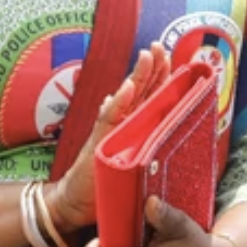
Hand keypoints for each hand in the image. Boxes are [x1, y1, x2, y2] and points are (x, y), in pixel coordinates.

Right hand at [43, 43, 168, 234]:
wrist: (75, 201)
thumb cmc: (104, 178)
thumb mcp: (128, 152)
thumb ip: (134, 127)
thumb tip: (135, 98)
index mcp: (131, 122)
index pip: (149, 94)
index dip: (160, 74)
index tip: (171, 55)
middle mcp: (120, 121)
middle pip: (140, 89)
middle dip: (151, 66)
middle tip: (160, 46)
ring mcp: (109, 129)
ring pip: (128, 97)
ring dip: (138, 75)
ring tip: (147, 55)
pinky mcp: (99, 142)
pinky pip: (110, 119)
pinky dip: (118, 102)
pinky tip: (127, 87)